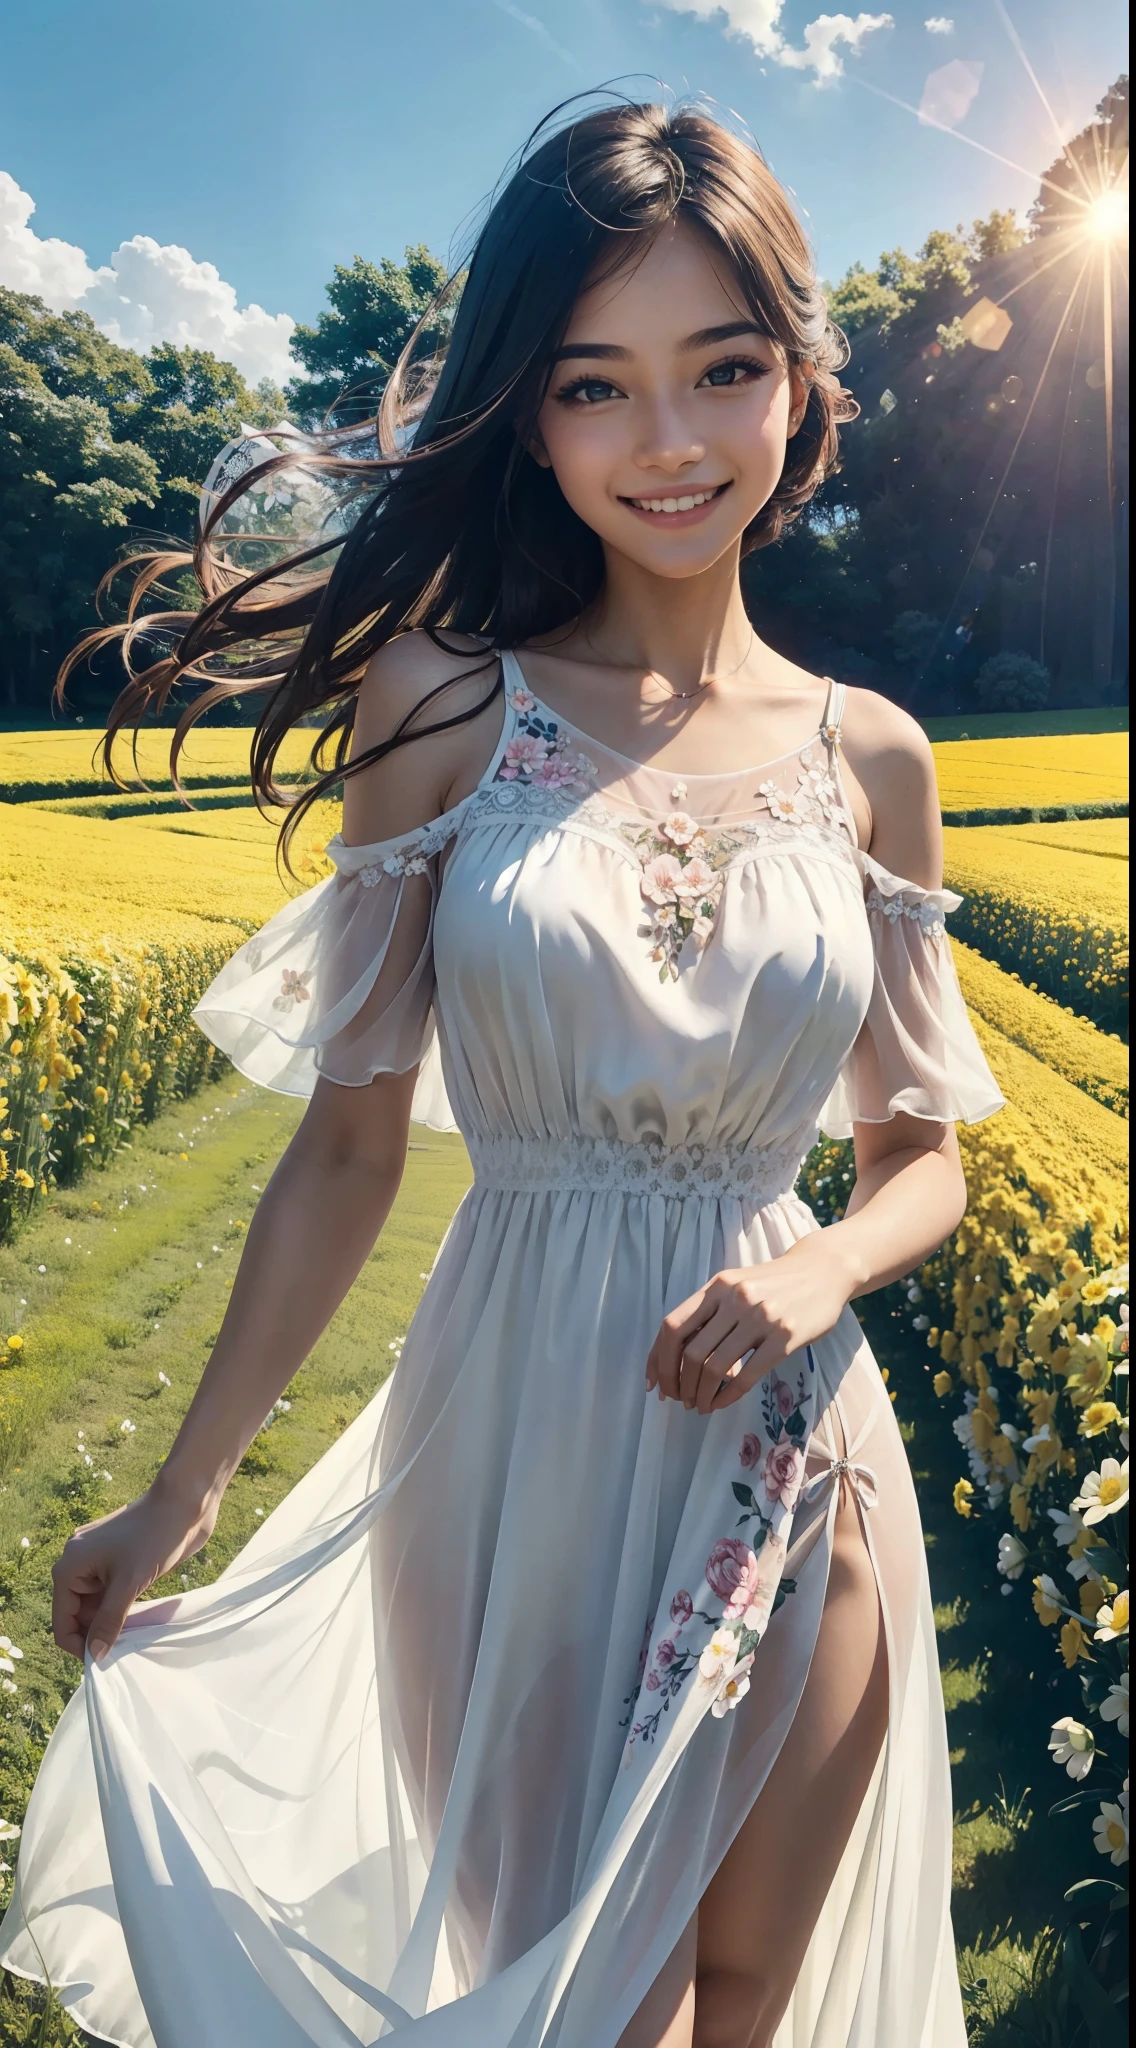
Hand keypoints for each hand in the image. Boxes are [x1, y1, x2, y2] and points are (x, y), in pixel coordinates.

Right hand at [51, 1478, 218, 1663]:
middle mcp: (78, 1564)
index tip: (104, 1662)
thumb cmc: (155, 1536)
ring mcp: (99, 1562)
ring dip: (111, 1623)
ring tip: (133, 1637)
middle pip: (78, 1616)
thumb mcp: (129, 1583)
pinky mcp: (118, 1562)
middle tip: (124, 1649)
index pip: (62, 1621)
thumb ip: (108, 1621)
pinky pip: (110, 1596)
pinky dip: (121, 1610)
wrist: (185, 1502)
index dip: (79, 1645)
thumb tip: (94, 1657)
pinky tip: (138, 1620)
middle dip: (97, 1634)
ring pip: (96, 1607)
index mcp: (70, 1566)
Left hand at [645, 1237, 855, 1414]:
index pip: (672, 1327)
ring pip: (716, 1368)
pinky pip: (747, 1376)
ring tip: (701, 1405)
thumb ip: (709, 1314)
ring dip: (702, 1395)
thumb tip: (677, 1357)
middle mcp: (734, 1299)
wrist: (823, 1271)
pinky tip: (721, 1403)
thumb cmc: (773, 1284)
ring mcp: (760, 1318)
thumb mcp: (736, 1287)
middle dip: (680, 1384)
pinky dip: (727, 1396)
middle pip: (691, 1353)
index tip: (654, 1384)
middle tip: (681, 1400)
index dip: (658, 1360)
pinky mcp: (785, 1338)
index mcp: (717, 1286)